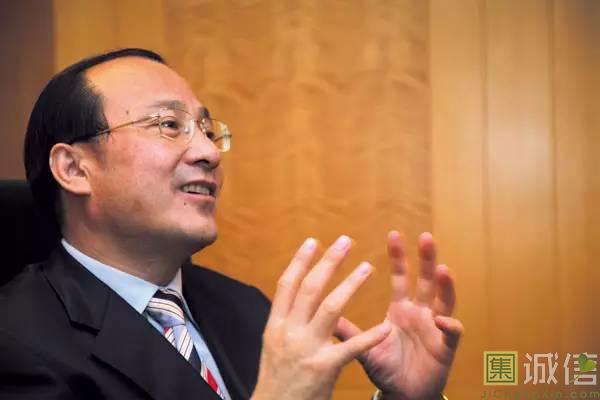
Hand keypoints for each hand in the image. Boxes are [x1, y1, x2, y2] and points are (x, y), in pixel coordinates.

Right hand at [252, 236, 391, 399]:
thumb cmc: (276, 379)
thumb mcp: (273, 346)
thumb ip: (284, 321)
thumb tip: (293, 297)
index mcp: (275, 324)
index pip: (287, 284)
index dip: (300, 261)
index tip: (314, 241)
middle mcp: (288, 331)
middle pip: (310, 288)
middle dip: (329, 262)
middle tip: (346, 241)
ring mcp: (306, 348)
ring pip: (330, 308)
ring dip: (351, 285)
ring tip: (368, 267)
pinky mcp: (323, 368)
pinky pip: (351, 347)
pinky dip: (370, 337)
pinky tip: (386, 327)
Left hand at [335, 232, 462, 399]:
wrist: (403, 395)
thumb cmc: (386, 369)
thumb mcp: (364, 347)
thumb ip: (347, 332)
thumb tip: (320, 313)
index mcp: (401, 309)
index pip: (400, 278)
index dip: (398, 257)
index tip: (393, 234)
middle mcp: (420, 313)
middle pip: (425, 281)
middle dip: (426, 259)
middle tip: (425, 237)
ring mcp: (435, 328)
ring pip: (444, 301)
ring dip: (445, 285)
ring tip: (443, 269)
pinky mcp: (445, 347)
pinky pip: (451, 334)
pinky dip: (449, 326)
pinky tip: (442, 319)